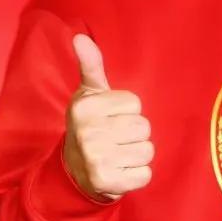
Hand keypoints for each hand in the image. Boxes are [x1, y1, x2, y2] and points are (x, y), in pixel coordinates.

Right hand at [62, 33, 151, 200]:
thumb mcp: (89, 95)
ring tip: (118, 155)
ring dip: (137, 156)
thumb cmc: (89, 125)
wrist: (74, 172)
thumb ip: (90, 66)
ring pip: (147, 151)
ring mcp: (97, 159)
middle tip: (114, 140)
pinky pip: (145, 174)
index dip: (127, 112)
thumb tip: (80, 37)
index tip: (110, 119)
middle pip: (144, 127)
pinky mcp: (108, 182)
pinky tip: (120, 172)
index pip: (135, 104)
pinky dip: (137, 176)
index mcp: (85, 107)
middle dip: (134, 135)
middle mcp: (88, 132)